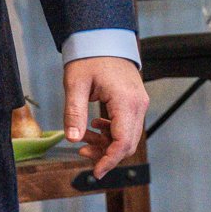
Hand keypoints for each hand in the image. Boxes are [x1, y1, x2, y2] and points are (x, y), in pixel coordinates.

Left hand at [62, 55, 147, 179]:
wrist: (101, 39)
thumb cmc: (88, 58)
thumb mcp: (75, 84)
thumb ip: (74, 112)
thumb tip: (71, 139)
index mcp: (126, 102)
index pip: (123, 142)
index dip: (109, 160)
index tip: (96, 172)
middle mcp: (138, 105)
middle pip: (127, 143)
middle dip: (105, 153)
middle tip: (82, 153)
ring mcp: (138, 104)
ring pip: (127, 136)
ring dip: (106, 143)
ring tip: (83, 138)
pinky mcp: (134, 102)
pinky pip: (126, 126)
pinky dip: (110, 132)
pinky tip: (94, 126)